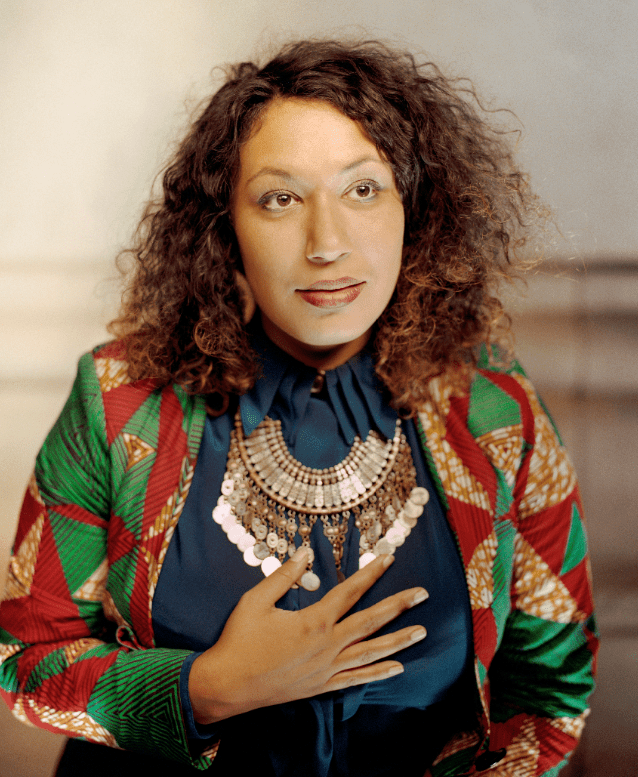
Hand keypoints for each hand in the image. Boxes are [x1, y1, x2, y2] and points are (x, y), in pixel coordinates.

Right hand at [189, 548, 427, 724]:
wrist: (227, 685)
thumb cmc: (239, 640)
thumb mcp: (256, 600)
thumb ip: (284, 575)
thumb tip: (305, 552)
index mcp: (313, 621)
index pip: (349, 591)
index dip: (371, 573)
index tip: (389, 558)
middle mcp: (327, 646)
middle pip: (371, 621)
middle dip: (398, 606)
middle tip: (422, 594)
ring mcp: (327, 669)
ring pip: (371, 652)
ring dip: (398, 640)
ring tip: (422, 631)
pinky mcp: (322, 686)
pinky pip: (357, 678)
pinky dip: (379, 673)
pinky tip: (397, 668)